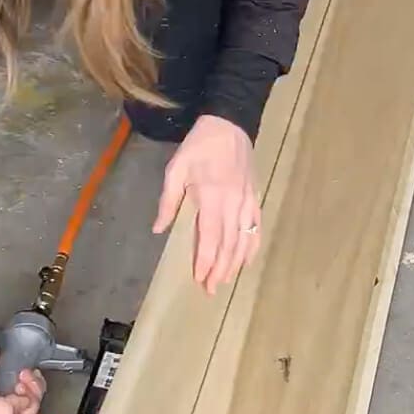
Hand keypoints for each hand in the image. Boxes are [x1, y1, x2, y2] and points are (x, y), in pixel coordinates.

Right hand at [0, 342, 46, 413]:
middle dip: (30, 401)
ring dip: (33, 390)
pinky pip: (33, 393)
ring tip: (23, 377)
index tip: (29, 411)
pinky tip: (26, 375)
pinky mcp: (13, 390)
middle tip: (22, 387)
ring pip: (32, 406)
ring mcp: (5, 404)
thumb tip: (18, 411)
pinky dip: (34, 383)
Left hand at [153, 114, 260, 294]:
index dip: (206, 260)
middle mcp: (233, 203)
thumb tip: (158, 229)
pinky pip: (255, 228)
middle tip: (210, 289)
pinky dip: (251, 246)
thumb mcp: (176, 169)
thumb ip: (168, 201)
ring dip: (235, 263)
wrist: (229, 124)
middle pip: (229, 244)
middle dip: (220, 269)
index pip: (211, 236)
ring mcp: (247, 202)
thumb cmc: (199, 146)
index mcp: (212, 196)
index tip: (200, 278)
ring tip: (226, 280)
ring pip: (244, 240)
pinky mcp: (254, 198)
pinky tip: (246, 260)